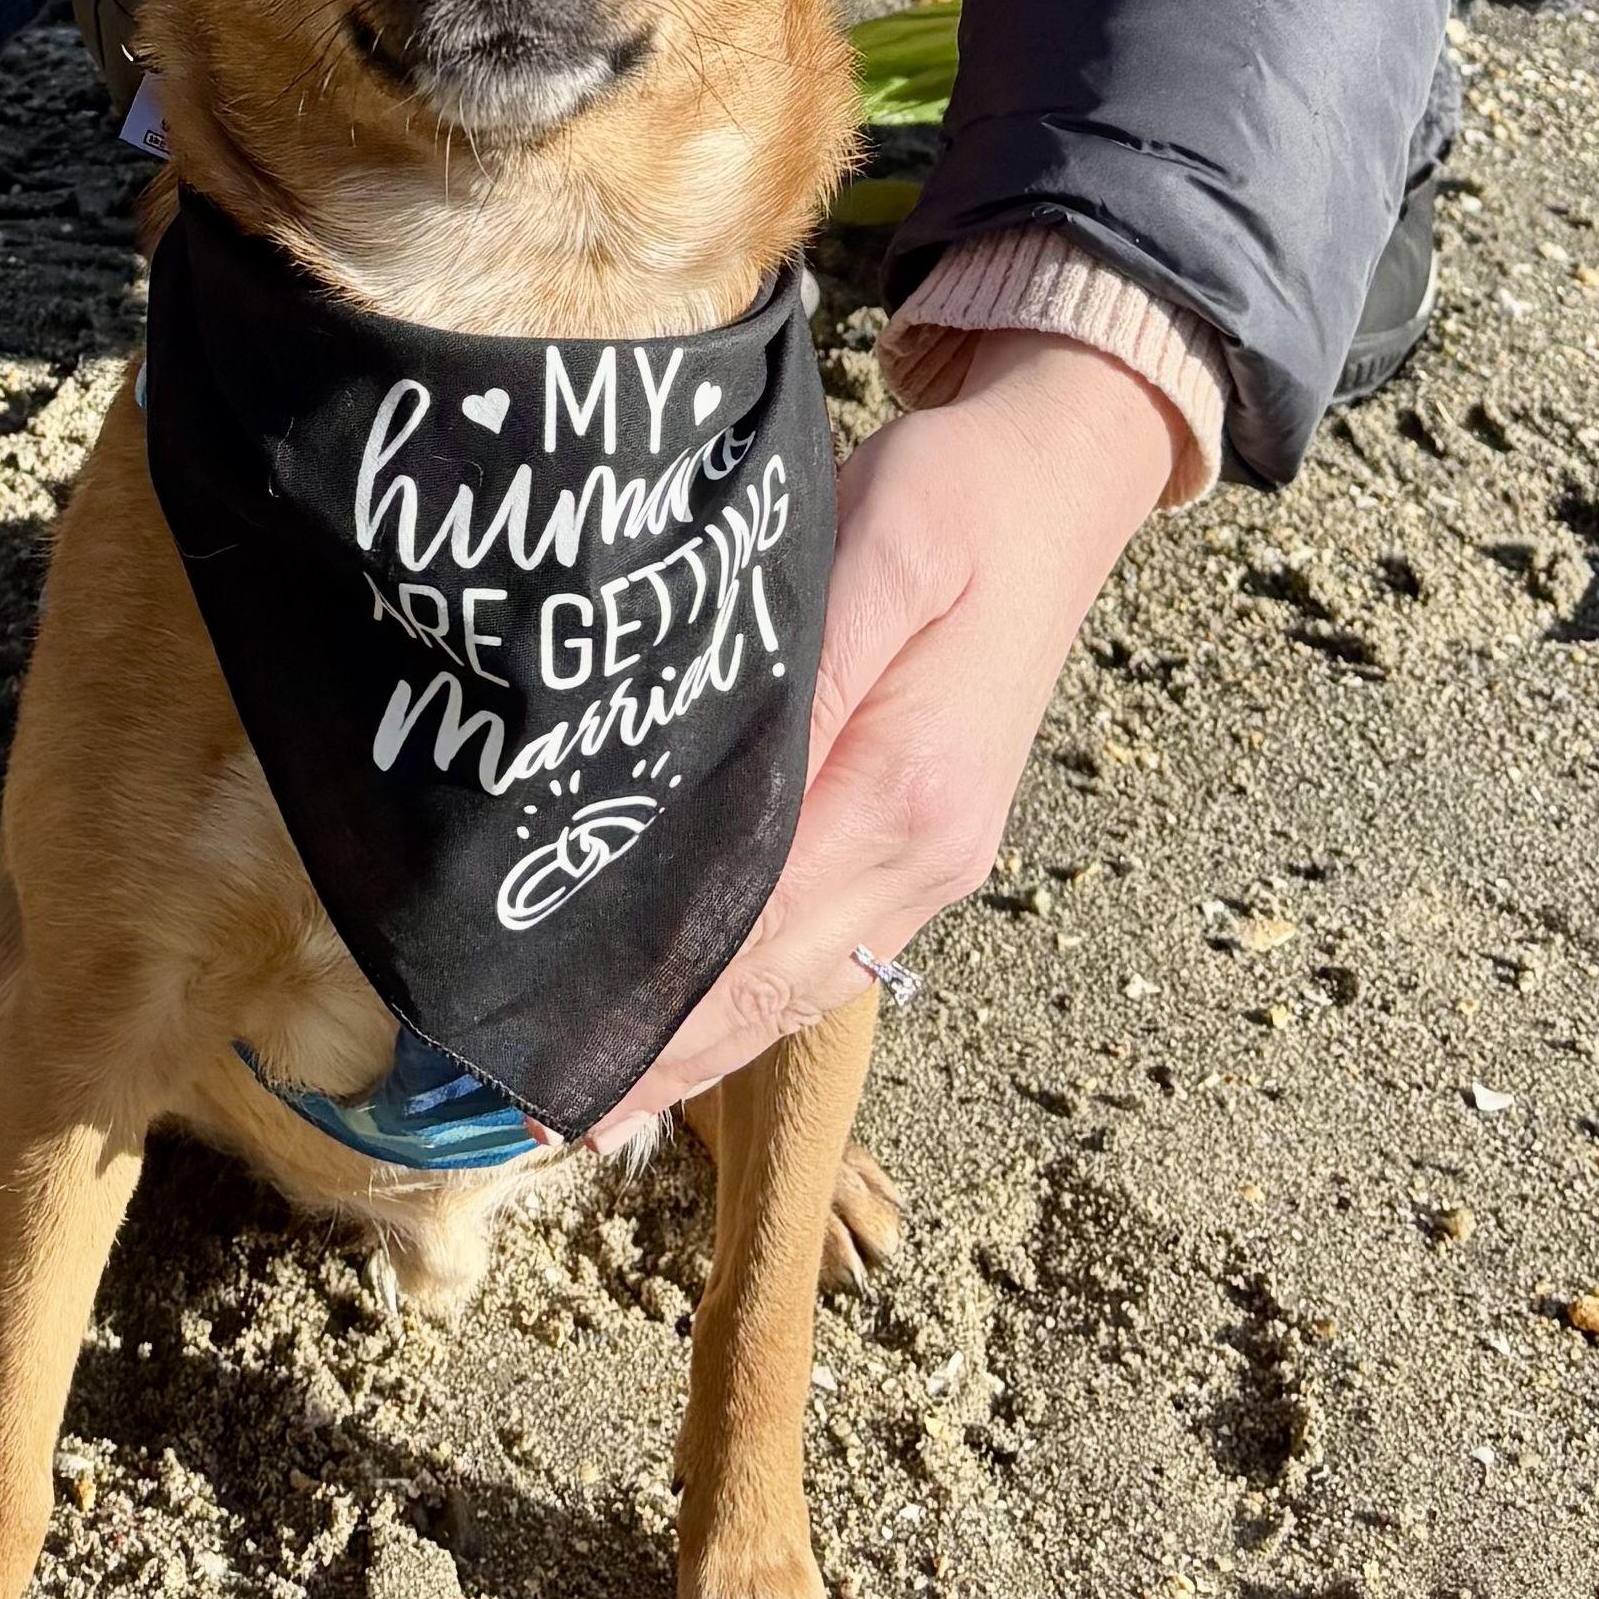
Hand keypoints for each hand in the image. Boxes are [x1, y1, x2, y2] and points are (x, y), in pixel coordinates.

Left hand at [596, 333, 1178, 1131]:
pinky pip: (832, 951)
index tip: (557, 1064)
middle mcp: (926, 855)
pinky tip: (698, 1025)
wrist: (1063, 481)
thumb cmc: (957, 498)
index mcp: (907, 792)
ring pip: (803, 988)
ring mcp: (935, 860)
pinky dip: (755, 1000)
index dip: (656, 1009)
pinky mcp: (932, 841)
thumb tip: (726, 791)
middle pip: (773, 989)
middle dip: (661, 1056)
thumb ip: (807, 676)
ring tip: (593, 1099)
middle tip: (535, 1117)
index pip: (754, 936)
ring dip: (704, 1046)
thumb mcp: (880, 550)